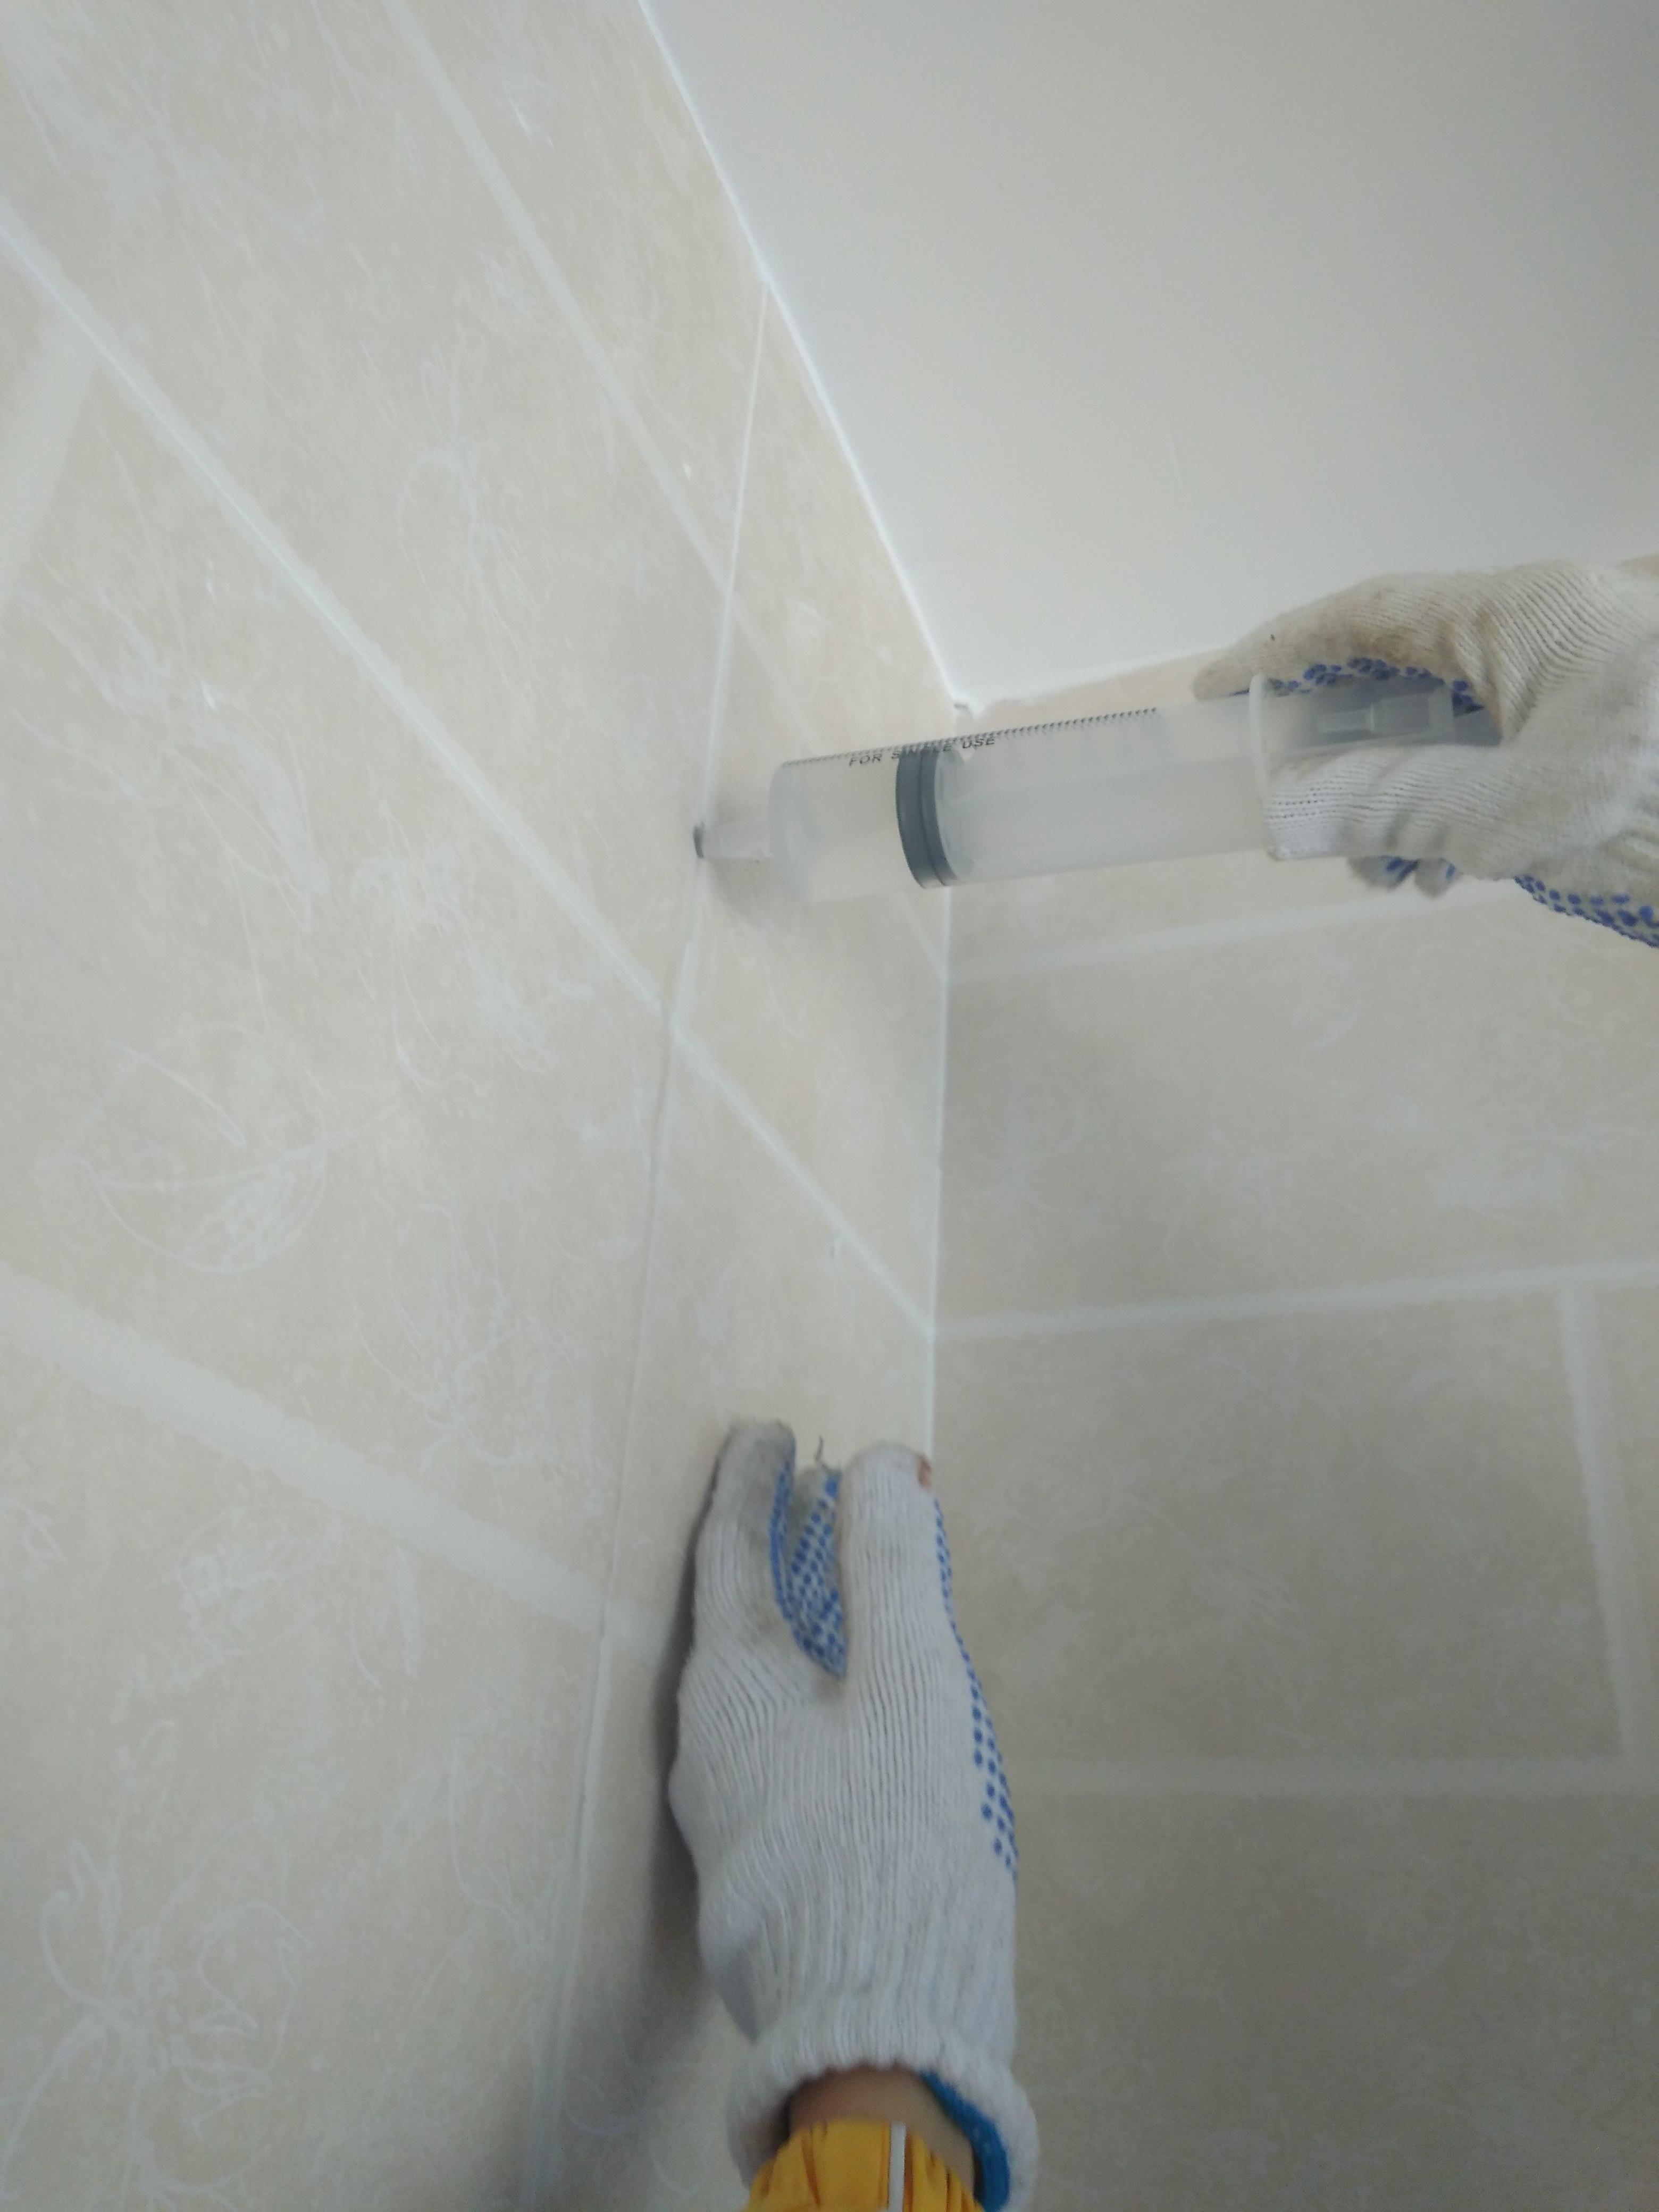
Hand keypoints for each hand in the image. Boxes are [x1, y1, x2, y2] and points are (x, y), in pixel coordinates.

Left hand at [668, 1422, 1037, 2211]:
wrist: (871, 2033)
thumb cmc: (892, 1845)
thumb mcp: (910, 1686)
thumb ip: (894, 1567)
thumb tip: (881, 1462)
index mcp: (733, 1689)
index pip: (729, 1551)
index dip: (751, 1481)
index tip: (770, 1429)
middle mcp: (705, 1746)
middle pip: (730, 1615)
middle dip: (767, 1546)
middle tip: (807, 1495)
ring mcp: (724, 1814)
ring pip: (748, 1685)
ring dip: (787, 1623)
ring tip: (835, 1591)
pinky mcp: (755, 1868)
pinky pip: (768, 1741)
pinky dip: (802, 1688)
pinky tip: (846, 1709)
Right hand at [1195, 560, 1658, 943]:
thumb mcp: (1514, 812)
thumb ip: (1392, 807)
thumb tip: (1289, 815)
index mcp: (1520, 613)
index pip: (1367, 614)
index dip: (1280, 651)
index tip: (1218, 694)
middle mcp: (1545, 626)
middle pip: (1402, 668)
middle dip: (1341, 747)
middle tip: (1301, 816)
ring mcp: (1577, 674)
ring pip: (1449, 717)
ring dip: (1397, 792)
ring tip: (1385, 873)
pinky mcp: (1601, 724)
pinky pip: (1496, 745)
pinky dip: (1452, 803)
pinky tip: (1444, 869)